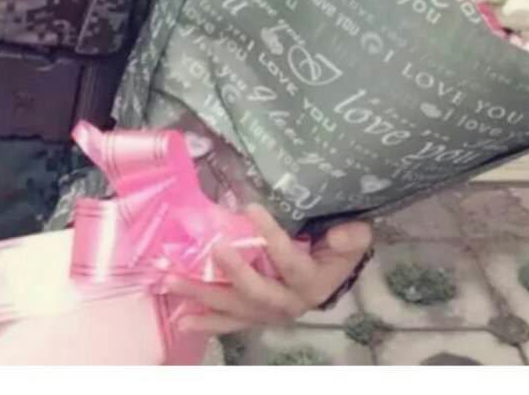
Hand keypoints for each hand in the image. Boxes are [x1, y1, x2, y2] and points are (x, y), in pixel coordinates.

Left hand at [162, 207, 371, 336]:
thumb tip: (341, 235)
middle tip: (214, 247)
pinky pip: (230, 321)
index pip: (291, 262)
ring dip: (204, 296)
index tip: (252, 207)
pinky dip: (206, 321)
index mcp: (312, 284)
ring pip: (235, 307)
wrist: (331, 276)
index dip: (273, 239)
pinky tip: (182, 317)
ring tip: (174, 281)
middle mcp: (289, 304)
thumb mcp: (353, 238)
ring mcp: (269, 313)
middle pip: (258, 292)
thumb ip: (351, 237)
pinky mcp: (255, 316)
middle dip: (234, 272)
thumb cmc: (338, 250)